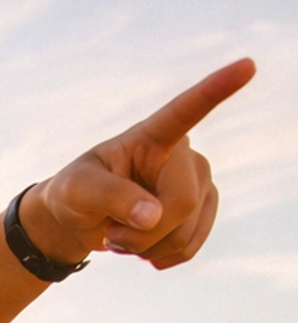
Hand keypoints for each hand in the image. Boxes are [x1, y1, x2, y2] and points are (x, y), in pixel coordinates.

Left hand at [24, 58, 253, 271]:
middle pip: (181, 203)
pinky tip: (142, 248)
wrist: (82, 220)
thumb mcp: (76, 190)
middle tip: (110, 234)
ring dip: (146, 248)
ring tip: (122, 235)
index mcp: (153, 136)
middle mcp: (184, 155)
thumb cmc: (75, 193)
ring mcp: (198, 184)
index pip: (187, 110)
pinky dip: (159, 257)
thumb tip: (153, 216)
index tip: (247, 65)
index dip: (217, 89)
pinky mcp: (201, 212)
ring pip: (185, 233)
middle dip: (143, 232)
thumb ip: (110, 197)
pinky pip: (189, 248)